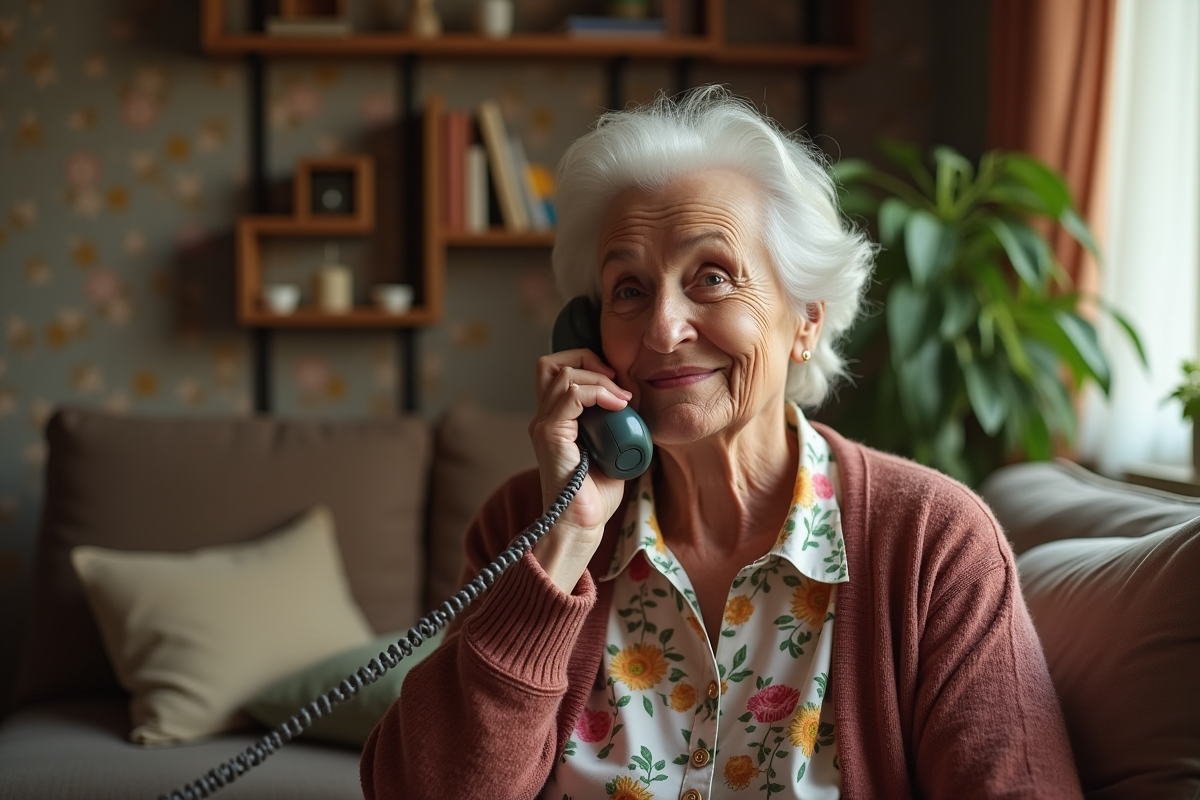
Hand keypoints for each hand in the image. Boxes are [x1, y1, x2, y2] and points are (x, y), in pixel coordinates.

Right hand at [529, 348, 632, 592]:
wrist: (582, 526)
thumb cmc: (597, 496)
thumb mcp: (613, 448)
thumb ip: (617, 425)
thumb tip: (641, 402)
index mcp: (556, 419)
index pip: (559, 369)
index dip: (588, 363)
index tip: (618, 383)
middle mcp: (545, 418)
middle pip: (552, 362)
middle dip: (588, 359)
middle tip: (617, 382)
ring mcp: (544, 425)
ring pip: (563, 373)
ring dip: (599, 377)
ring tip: (622, 398)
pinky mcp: (549, 434)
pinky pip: (570, 394)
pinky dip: (597, 391)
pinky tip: (617, 405)